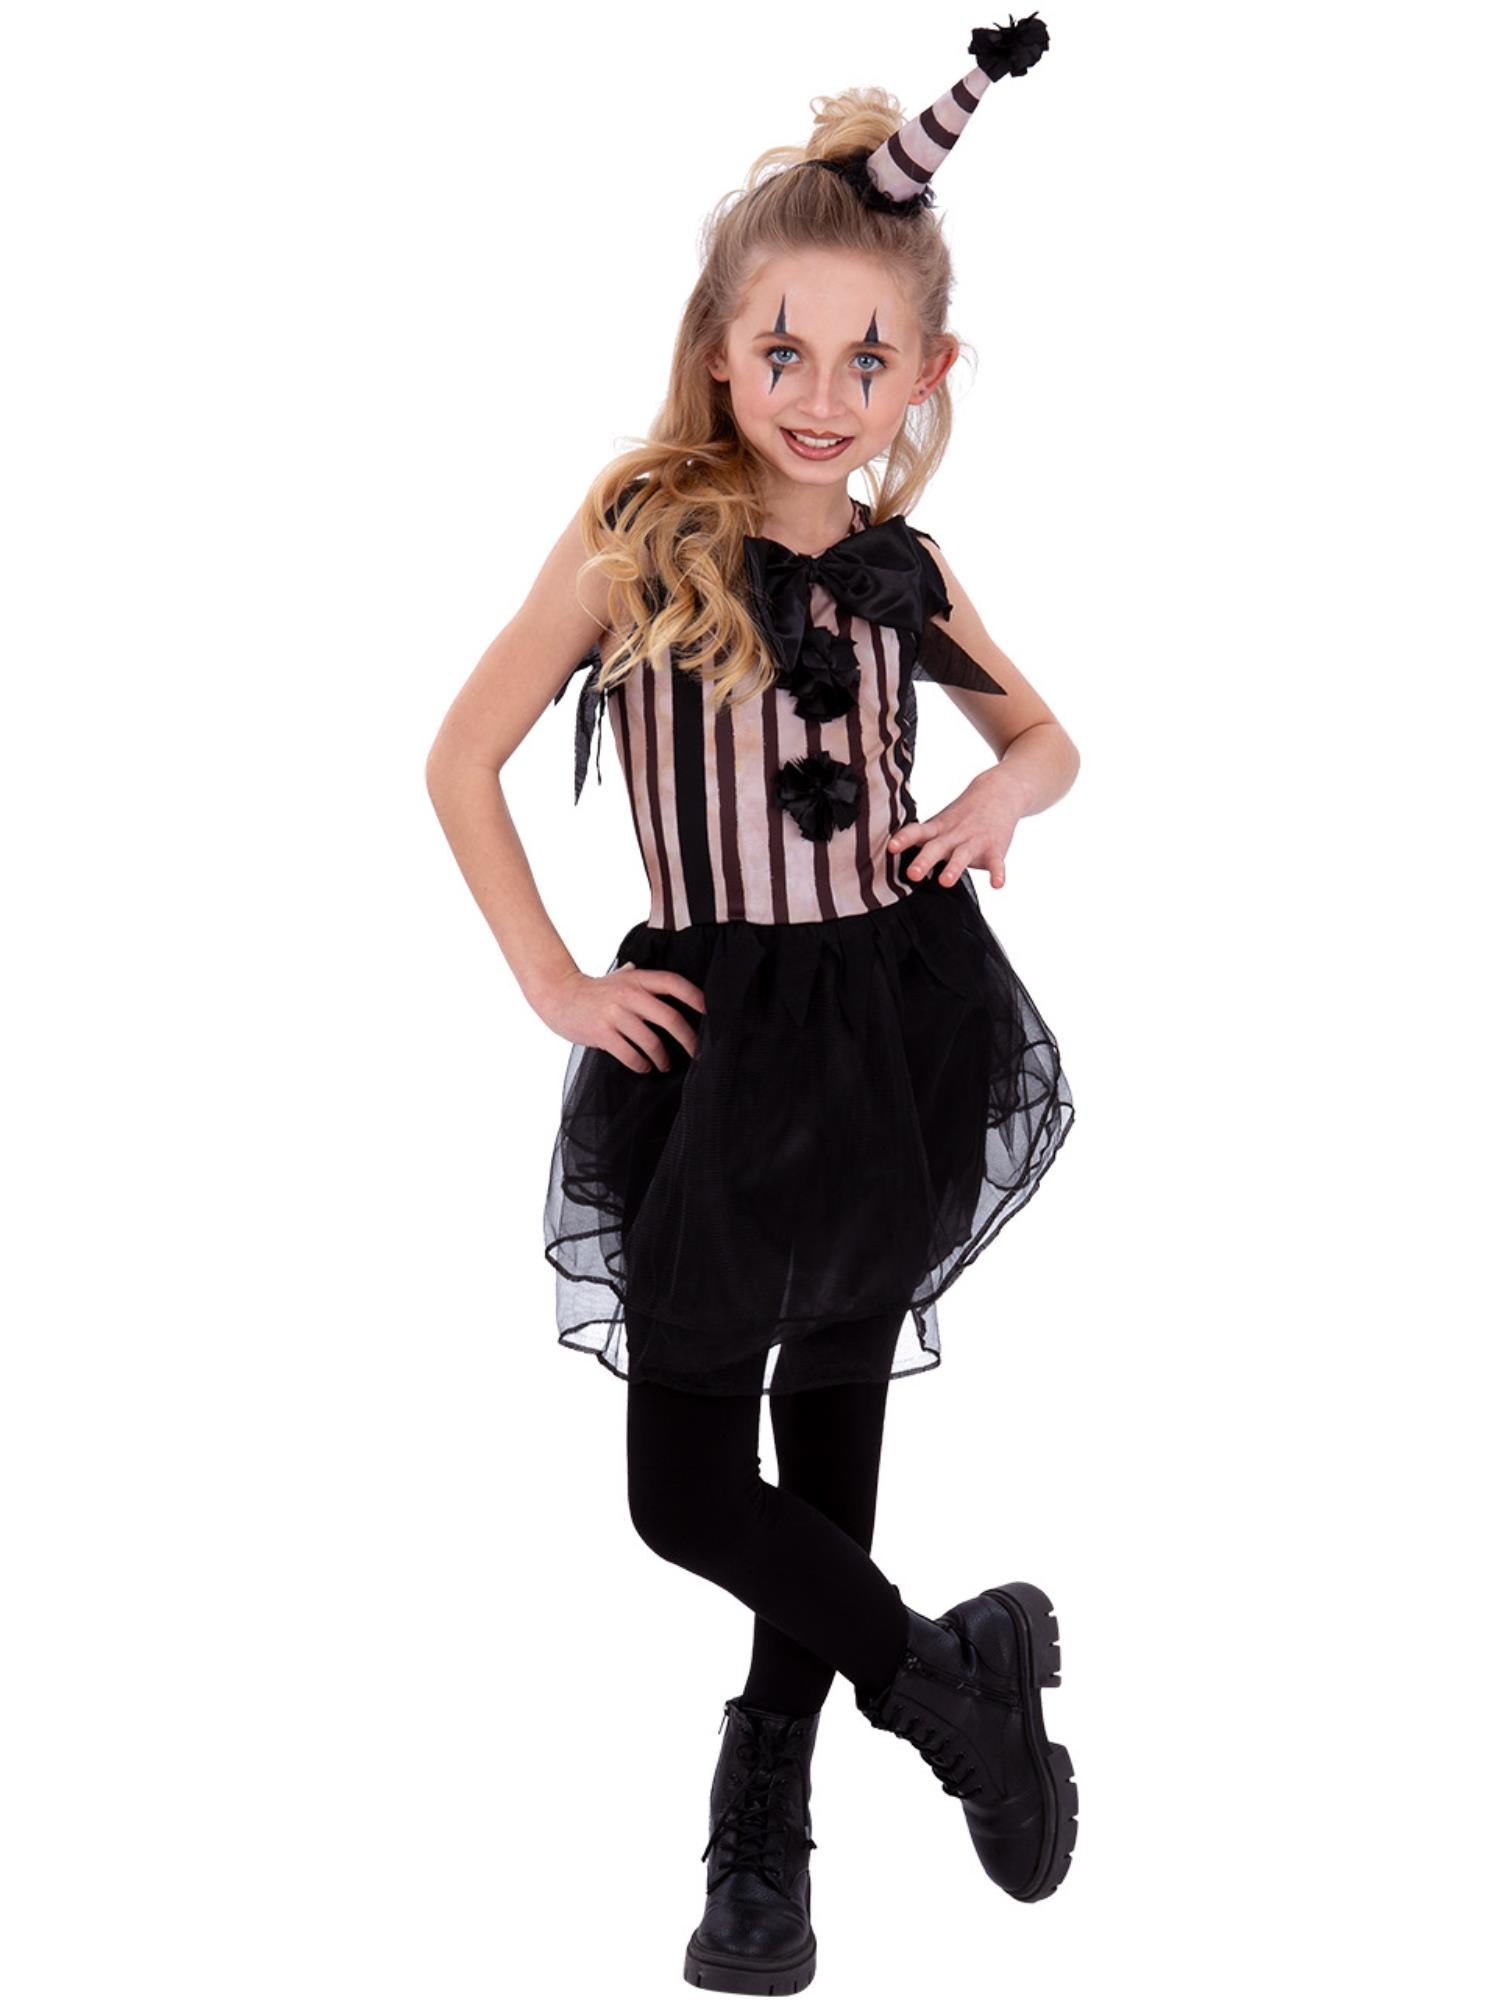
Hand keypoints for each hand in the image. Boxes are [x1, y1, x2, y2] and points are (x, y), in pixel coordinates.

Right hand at [532, 961, 706, 1073]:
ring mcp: (615, 1013)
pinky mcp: (602, 1033)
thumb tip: (676, 986)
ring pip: (651, 1041)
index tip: (711, 1014)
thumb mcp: (621, 976)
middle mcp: (629, 994)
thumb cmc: (595, 990)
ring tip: (666, 1064)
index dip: (695, 998)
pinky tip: (644, 1067)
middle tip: (697, 1053)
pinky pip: (630, 1054)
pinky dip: (642, 1064)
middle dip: (688, 1039)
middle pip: (670, 1018)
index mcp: (638, 978)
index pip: (674, 983)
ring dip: (663, 1058)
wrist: (559, 996)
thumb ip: (645, 978)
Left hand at [887, 766, 1023, 890]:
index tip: (891, 848)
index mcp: (938, 829)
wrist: (998, 792)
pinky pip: (996, 863)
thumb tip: (889, 857)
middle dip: (924, 860)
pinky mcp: (995, 848)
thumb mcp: (939, 822)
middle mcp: (954, 835)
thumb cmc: (962, 815)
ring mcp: (975, 841)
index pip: (917, 832)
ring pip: (963, 855)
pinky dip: (998, 873)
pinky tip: (997, 884)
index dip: (904, 839)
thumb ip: (920, 839)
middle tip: (912, 874)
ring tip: (946, 881)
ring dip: (954, 868)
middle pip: (936, 847)